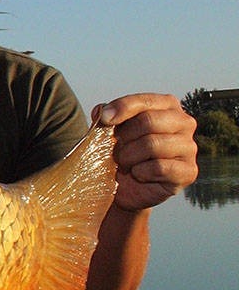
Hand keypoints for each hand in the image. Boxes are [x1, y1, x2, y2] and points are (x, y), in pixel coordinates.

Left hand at [95, 94, 197, 211]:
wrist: (127, 188)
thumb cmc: (122, 153)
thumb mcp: (110, 132)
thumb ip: (106, 117)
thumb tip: (101, 110)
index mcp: (167, 106)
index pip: (144, 101)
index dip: (122, 108)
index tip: (104, 118)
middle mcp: (184, 123)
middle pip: (148, 121)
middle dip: (124, 138)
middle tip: (115, 151)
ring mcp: (189, 147)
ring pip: (152, 145)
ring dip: (129, 157)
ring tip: (124, 164)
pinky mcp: (188, 171)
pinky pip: (159, 167)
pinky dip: (141, 172)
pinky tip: (138, 174)